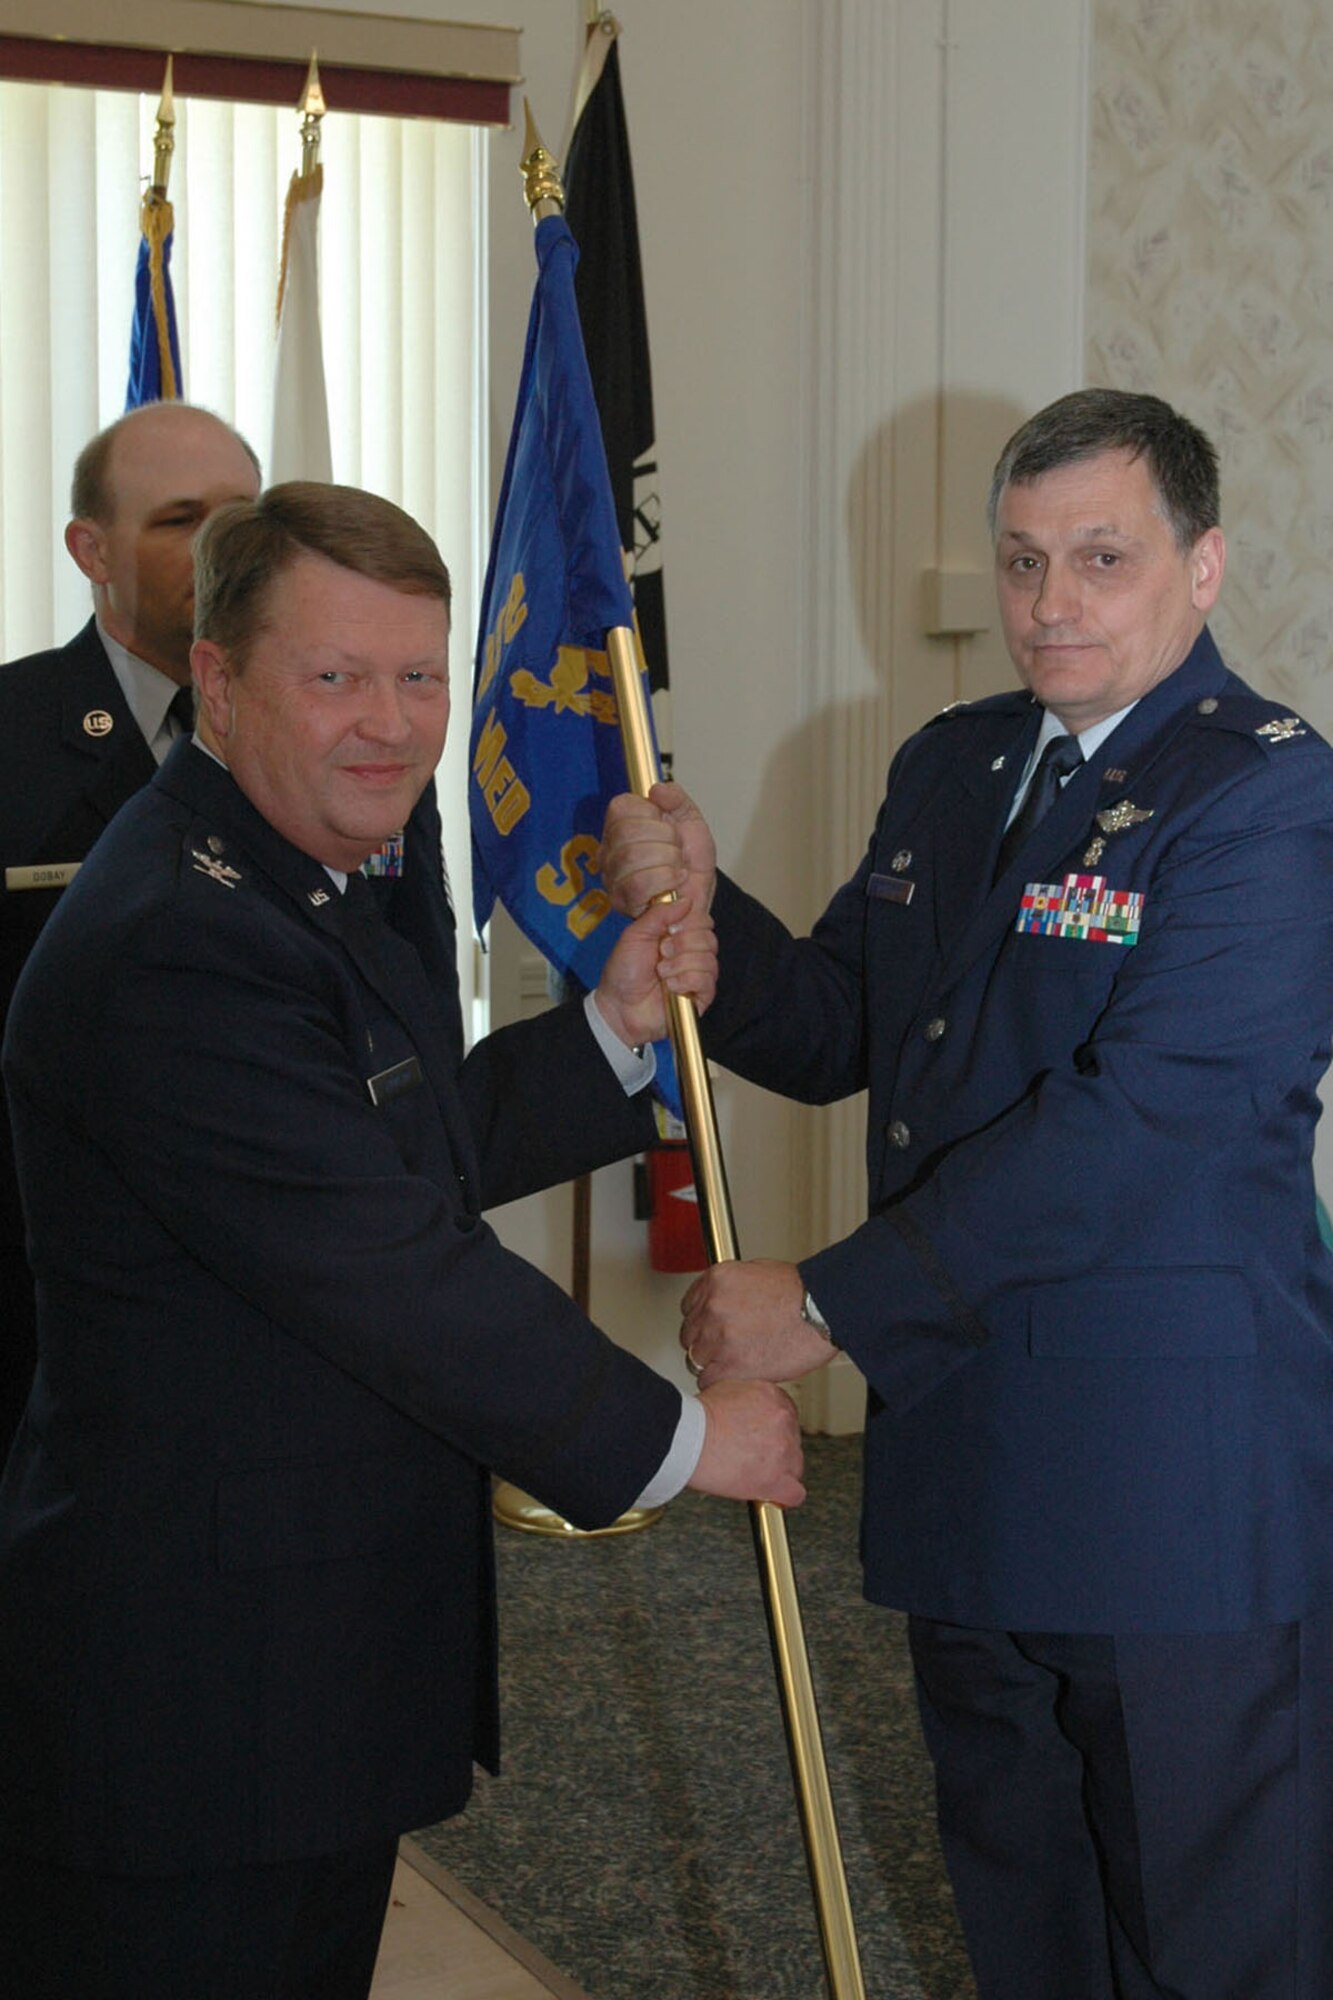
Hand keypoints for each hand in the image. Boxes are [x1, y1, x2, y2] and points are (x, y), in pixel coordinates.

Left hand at [594, 890, 717, 1047]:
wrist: (618, 1006)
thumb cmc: (624, 973)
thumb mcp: (635, 935)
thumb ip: (659, 914)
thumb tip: (686, 901)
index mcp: (677, 935)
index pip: (702, 920)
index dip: (689, 922)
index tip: (670, 929)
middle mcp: (690, 953)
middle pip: (708, 937)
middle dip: (682, 944)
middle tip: (662, 952)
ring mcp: (697, 974)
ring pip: (708, 959)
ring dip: (679, 965)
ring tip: (661, 973)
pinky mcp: (701, 996)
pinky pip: (706, 980)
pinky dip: (685, 981)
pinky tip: (670, 987)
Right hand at [599, 781, 717, 919]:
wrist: (700, 893)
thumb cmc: (690, 861)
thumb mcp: (690, 819)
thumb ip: (676, 798)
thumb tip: (657, 790)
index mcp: (621, 826)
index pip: (621, 807)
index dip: (651, 814)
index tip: (666, 825)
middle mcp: (610, 850)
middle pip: (628, 831)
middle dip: (665, 839)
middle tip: (675, 849)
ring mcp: (612, 876)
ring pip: (633, 856)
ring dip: (668, 861)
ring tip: (676, 867)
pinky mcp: (622, 900)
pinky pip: (639, 884)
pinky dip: (666, 880)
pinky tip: (674, 881)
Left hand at [681, 1259, 834, 1387]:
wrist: (823, 1311)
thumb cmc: (801, 1293)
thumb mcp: (756, 1273)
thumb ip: (730, 1289)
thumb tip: (720, 1302)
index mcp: (716, 1280)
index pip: (688, 1307)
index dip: (702, 1322)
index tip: (710, 1329)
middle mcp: (713, 1306)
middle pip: (690, 1334)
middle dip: (706, 1342)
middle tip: (725, 1347)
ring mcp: (719, 1336)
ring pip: (695, 1358)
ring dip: (712, 1362)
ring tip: (735, 1362)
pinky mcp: (731, 1364)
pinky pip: (708, 1379)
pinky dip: (720, 1381)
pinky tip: (737, 1375)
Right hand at [689, 1379, 805, 1505]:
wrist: (686, 1437)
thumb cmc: (695, 1418)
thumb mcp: (725, 1390)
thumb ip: (745, 1400)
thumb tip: (744, 1411)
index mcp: (772, 1397)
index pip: (785, 1417)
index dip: (771, 1431)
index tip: (760, 1439)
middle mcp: (782, 1420)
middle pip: (791, 1441)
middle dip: (774, 1451)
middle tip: (750, 1456)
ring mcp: (783, 1450)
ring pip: (793, 1467)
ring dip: (776, 1471)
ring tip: (752, 1474)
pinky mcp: (776, 1479)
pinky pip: (794, 1494)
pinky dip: (782, 1496)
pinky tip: (769, 1494)